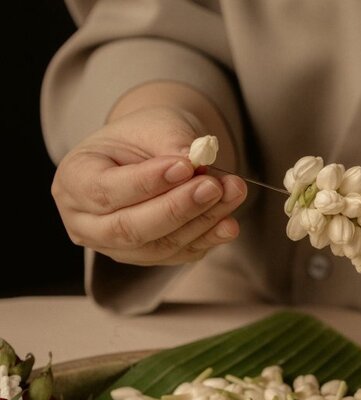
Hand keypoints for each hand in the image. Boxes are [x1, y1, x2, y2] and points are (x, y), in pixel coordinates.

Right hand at [51, 105, 245, 265]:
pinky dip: (208, 238)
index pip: (106, 191)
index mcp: (73, 180)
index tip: (185, 166)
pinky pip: (180, 255)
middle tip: (214, 186)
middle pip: (130, 228)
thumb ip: (172, 143)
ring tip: (232, 193)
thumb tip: (197, 162)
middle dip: (177, 208)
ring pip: (160, 246)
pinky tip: (229, 222)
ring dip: (202, 222)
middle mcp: (87, 223)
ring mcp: (117, 248)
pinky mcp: (149, 258)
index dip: (148, 182)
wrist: (151, 155)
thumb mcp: (153, 125)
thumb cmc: (144, 137)